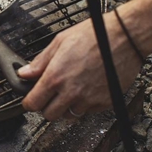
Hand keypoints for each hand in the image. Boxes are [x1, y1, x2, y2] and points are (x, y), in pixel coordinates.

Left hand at [18, 12, 143, 120]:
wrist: (125, 37)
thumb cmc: (95, 35)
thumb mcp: (60, 41)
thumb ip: (40, 61)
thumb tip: (25, 73)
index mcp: (56, 76)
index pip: (33, 103)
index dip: (29, 102)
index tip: (31, 99)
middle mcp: (71, 92)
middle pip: (49, 115)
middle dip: (46, 106)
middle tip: (50, 95)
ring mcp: (89, 100)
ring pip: (69, 116)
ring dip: (66, 107)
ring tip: (70, 90)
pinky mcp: (105, 103)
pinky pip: (89, 112)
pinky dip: (85, 104)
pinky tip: (87, 88)